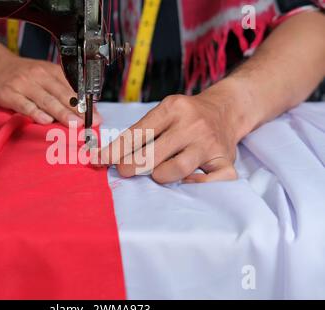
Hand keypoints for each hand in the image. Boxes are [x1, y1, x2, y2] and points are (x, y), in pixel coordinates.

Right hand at [0, 45, 101, 126]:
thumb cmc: (21, 72)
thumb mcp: (43, 73)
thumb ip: (60, 88)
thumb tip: (80, 108)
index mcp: (51, 72)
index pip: (72, 89)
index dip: (85, 104)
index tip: (95, 117)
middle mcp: (39, 76)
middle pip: (62, 95)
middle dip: (77, 110)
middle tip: (88, 123)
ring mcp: (24, 84)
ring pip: (46, 100)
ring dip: (61, 113)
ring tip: (73, 124)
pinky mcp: (9, 93)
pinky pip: (25, 104)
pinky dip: (36, 113)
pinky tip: (45, 121)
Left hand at [94, 93, 238, 183]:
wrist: (226, 109)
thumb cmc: (188, 116)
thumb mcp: (164, 113)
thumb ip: (142, 132)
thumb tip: (110, 157)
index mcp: (173, 108)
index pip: (137, 133)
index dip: (115, 150)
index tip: (99, 160)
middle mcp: (193, 124)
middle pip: (153, 154)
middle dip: (132, 166)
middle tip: (125, 170)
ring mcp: (210, 143)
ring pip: (176, 169)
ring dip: (160, 176)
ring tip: (157, 173)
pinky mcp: (225, 160)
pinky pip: (209, 182)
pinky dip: (195, 186)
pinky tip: (186, 181)